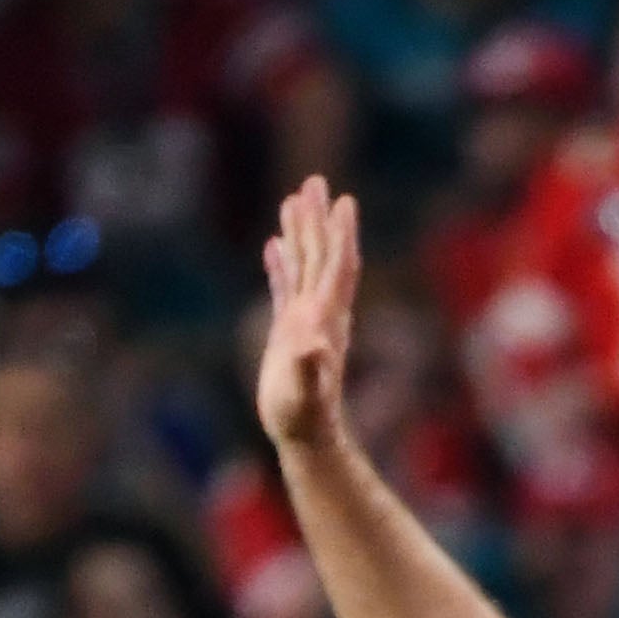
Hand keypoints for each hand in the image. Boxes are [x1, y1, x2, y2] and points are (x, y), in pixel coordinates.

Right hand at [255, 178, 361, 453]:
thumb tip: (311, 345)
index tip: (344, 201)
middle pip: (321, 256)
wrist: (305, 435)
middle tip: (315, 182)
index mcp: (326, 318)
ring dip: (300, 232)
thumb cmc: (304, 417)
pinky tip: (274, 244)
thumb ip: (307, 368)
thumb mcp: (304, 393)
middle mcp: (319, 313)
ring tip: (293, 198)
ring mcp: (304, 320)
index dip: (341, 234)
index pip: (337, 266)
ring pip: (303, 265)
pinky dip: (281, 264)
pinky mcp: (288, 331)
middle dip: (318, 219)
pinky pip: (285, 287)